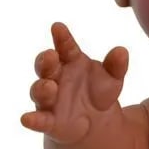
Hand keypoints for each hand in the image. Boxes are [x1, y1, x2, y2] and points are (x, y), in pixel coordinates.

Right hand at [20, 22, 128, 144]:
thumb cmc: (99, 92)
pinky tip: (26, 119)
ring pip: (40, 91)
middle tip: (51, 55)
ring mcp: (50, 99)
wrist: (96, 121)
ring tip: (49, 86)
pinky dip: (32, 120)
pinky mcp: (49, 121)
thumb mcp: (112, 79)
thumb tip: (122, 51)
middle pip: (45, 66)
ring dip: (42, 88)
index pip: (64, 47)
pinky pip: (39, 120)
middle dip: (46, 60)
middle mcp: (55, 77)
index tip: (58, 27)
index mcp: (70, 61)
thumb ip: (116, 66)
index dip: (61, 38)